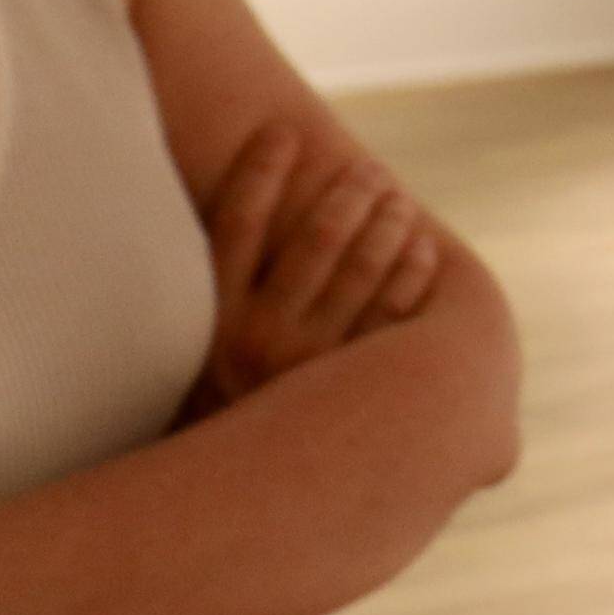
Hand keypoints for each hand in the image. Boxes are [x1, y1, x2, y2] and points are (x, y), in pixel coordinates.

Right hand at [197, 127, 443, 407]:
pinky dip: (411, 274)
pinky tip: (422, 247)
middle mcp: (257, 338)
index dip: (260, 173)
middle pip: (316, 240)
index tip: (284, 131)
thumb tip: (199, 203)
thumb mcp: (191, 344)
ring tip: (397, 197)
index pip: (235, 225)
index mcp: (212, 318)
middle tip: (369, 169)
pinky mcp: (351, 384)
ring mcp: (310, 361)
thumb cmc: (214, 394)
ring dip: (386, 223)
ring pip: (362, 270)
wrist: (233, 483)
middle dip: (348, 194)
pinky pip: (393, 315)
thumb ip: (212, 283)